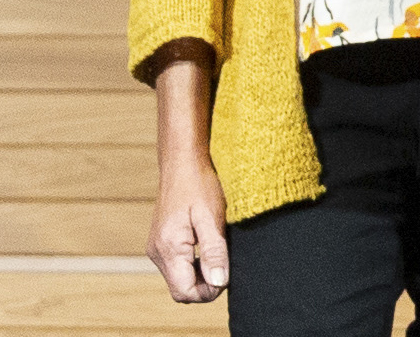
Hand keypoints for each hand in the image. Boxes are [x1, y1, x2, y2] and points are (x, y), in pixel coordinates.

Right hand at [147, 154, 228, 301]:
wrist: (182, 162)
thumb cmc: (199, 185)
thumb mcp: (212, 216)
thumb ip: (214, 251)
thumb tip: (218, 282)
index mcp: (169, 248)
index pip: (185, 292)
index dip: (208, 290)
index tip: (226, 273)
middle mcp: (157, 253)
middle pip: (181, 289)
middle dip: (204, 285)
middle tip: (224, 263)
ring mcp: (157, 248)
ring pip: (178, 278)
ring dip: (199, 274)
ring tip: (218, 253)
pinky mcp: (161, 242)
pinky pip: (176, 265)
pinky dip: (192, 264)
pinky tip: (207, 247)